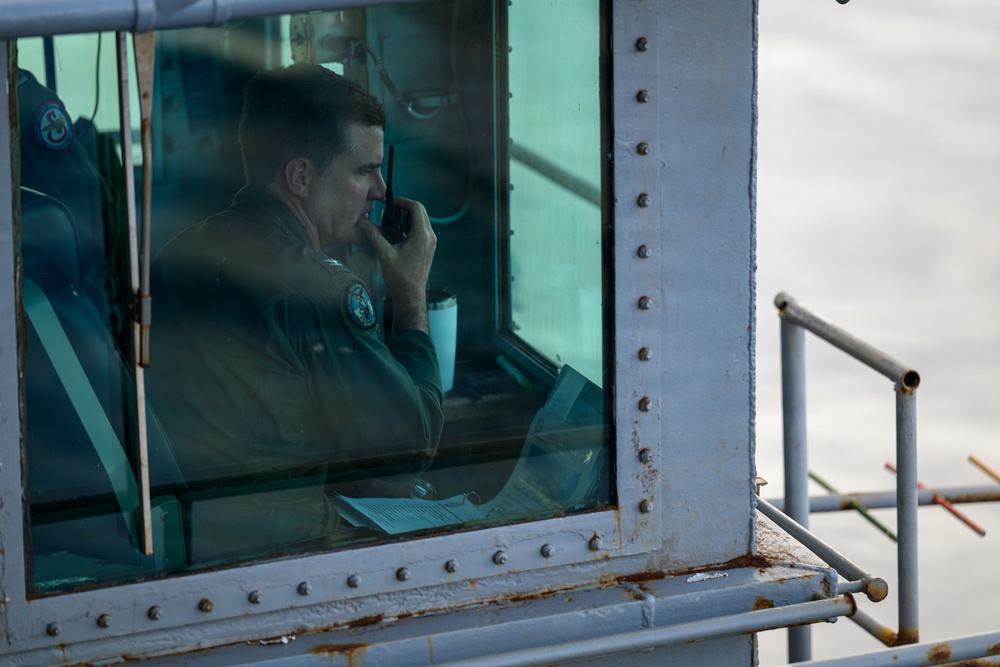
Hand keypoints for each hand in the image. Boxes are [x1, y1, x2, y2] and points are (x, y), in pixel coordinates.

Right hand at [359, 197, 436, 333]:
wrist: (410, 293)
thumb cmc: (399, 276)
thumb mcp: (384, 254)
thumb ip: (374, 235)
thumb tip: (362, 222)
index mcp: (422, 235)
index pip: (416, 207)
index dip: (403, 202)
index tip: (390, 204)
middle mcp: (430, 237)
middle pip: (420, 212)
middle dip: (404, 209)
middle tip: (389, 214)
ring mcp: (430, 242)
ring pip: (421, 221)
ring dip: (407, 218)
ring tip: (391, 225)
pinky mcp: (428, 248)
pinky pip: (421, 230)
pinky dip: (410, 228)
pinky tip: (396, 236)